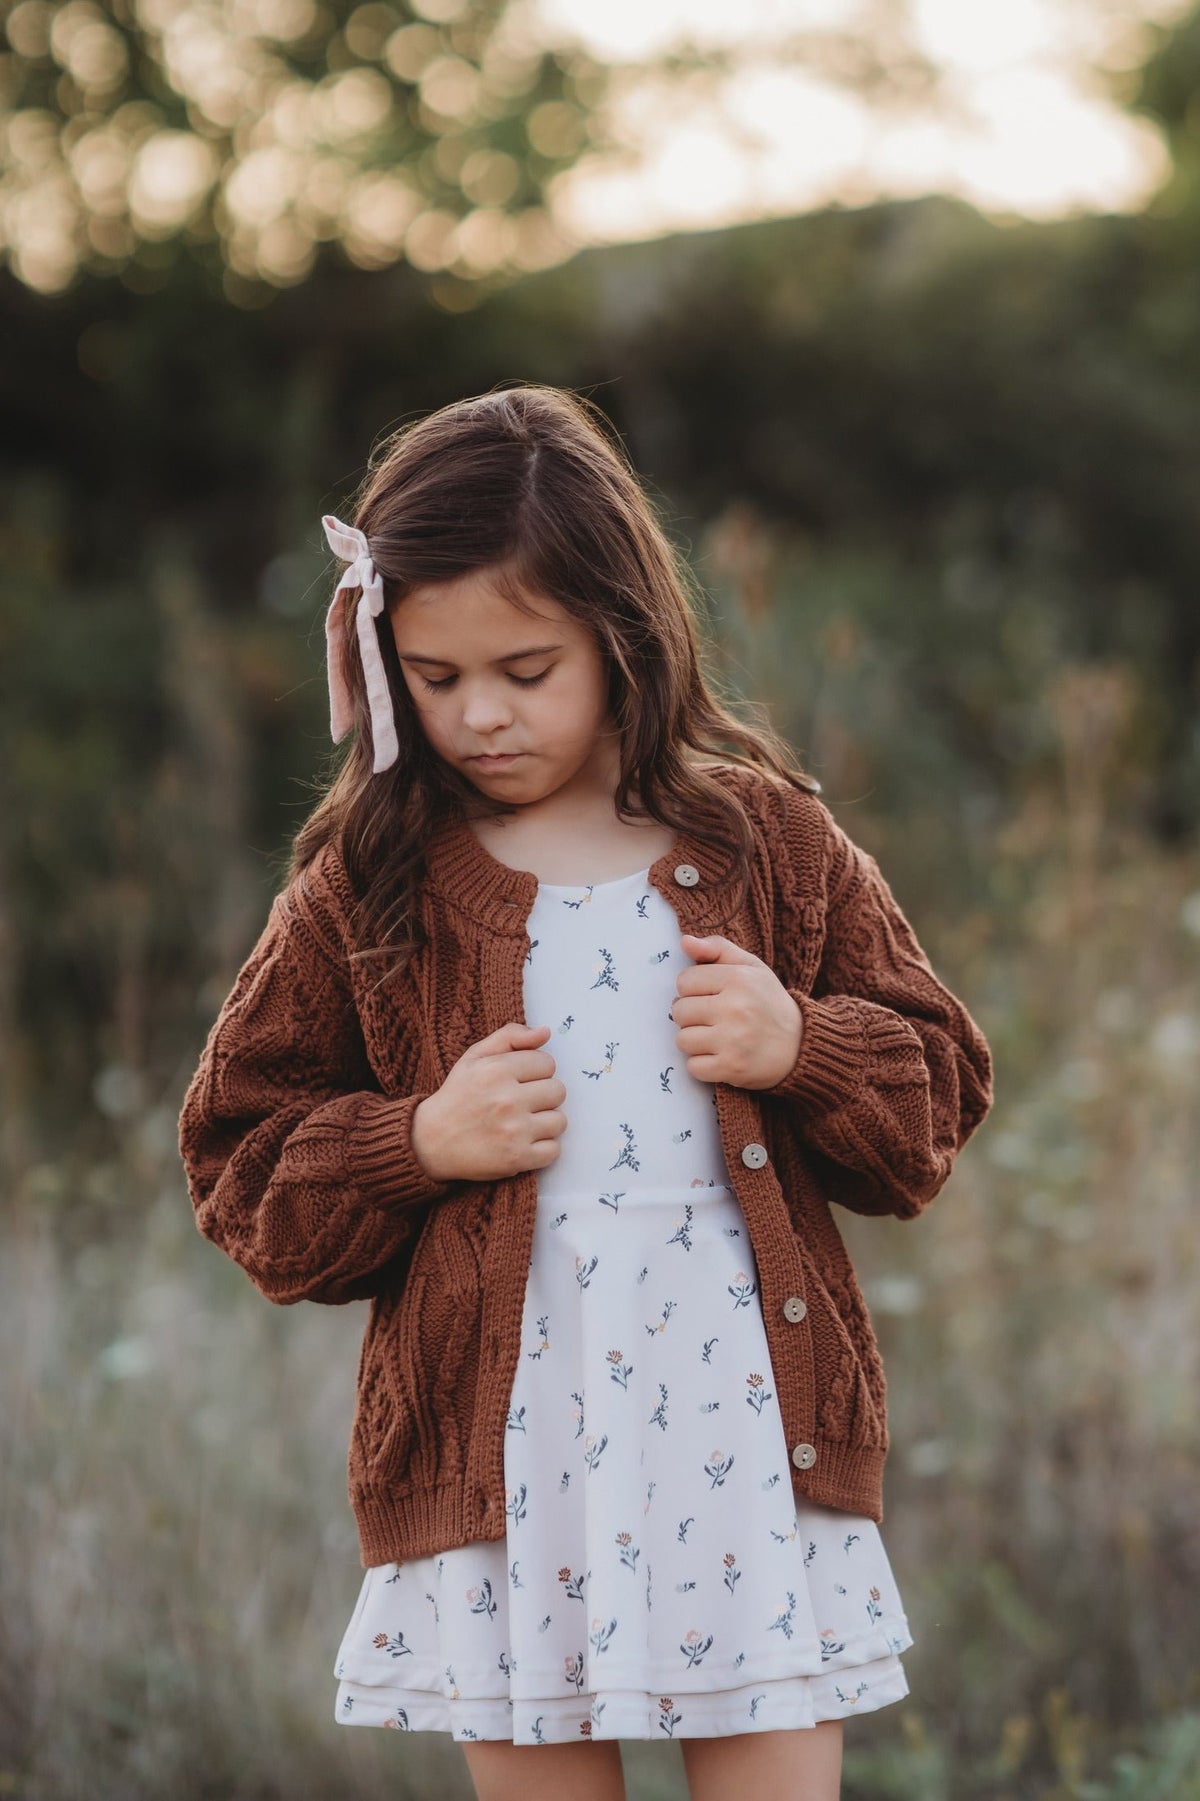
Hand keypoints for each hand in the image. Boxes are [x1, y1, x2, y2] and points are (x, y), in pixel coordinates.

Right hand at [410, 1023, 566, 1182]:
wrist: (430, 1141)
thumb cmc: (457, 1096)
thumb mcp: (475, 1057)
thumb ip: (510, 1037)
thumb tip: (545, 1032)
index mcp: (497, 1070)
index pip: (548, 1063)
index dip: (536, 1072)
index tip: (520, 1082)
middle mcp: (507, 1100)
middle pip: (558, 1091)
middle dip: (543, 1096)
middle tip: (521, 1103)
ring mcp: (513, 1131)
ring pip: (559, 1121)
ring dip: (544, 1123)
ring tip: (522, 1123)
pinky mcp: (517, 1158)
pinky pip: (554, 1150)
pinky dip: (542, 1149)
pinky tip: (523, 1143)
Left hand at [673, 934, 803, 1089]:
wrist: (800, 1045)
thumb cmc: (768, 1003)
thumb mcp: (750, 967)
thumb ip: (717, 949)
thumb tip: (684, 941)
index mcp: (738, 979)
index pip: (684, 981)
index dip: (693, 989)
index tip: (710, 996)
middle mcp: (735, 1008)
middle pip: (679, 1011)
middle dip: (692, 1016)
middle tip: (714, 1018)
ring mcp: (733, 1040)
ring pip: (682, 1040)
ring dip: (695, 1041)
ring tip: (717, 1038)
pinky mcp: (731, 1068)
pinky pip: (693, 1067)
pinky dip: (703, 1065)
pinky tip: (721, 1057)